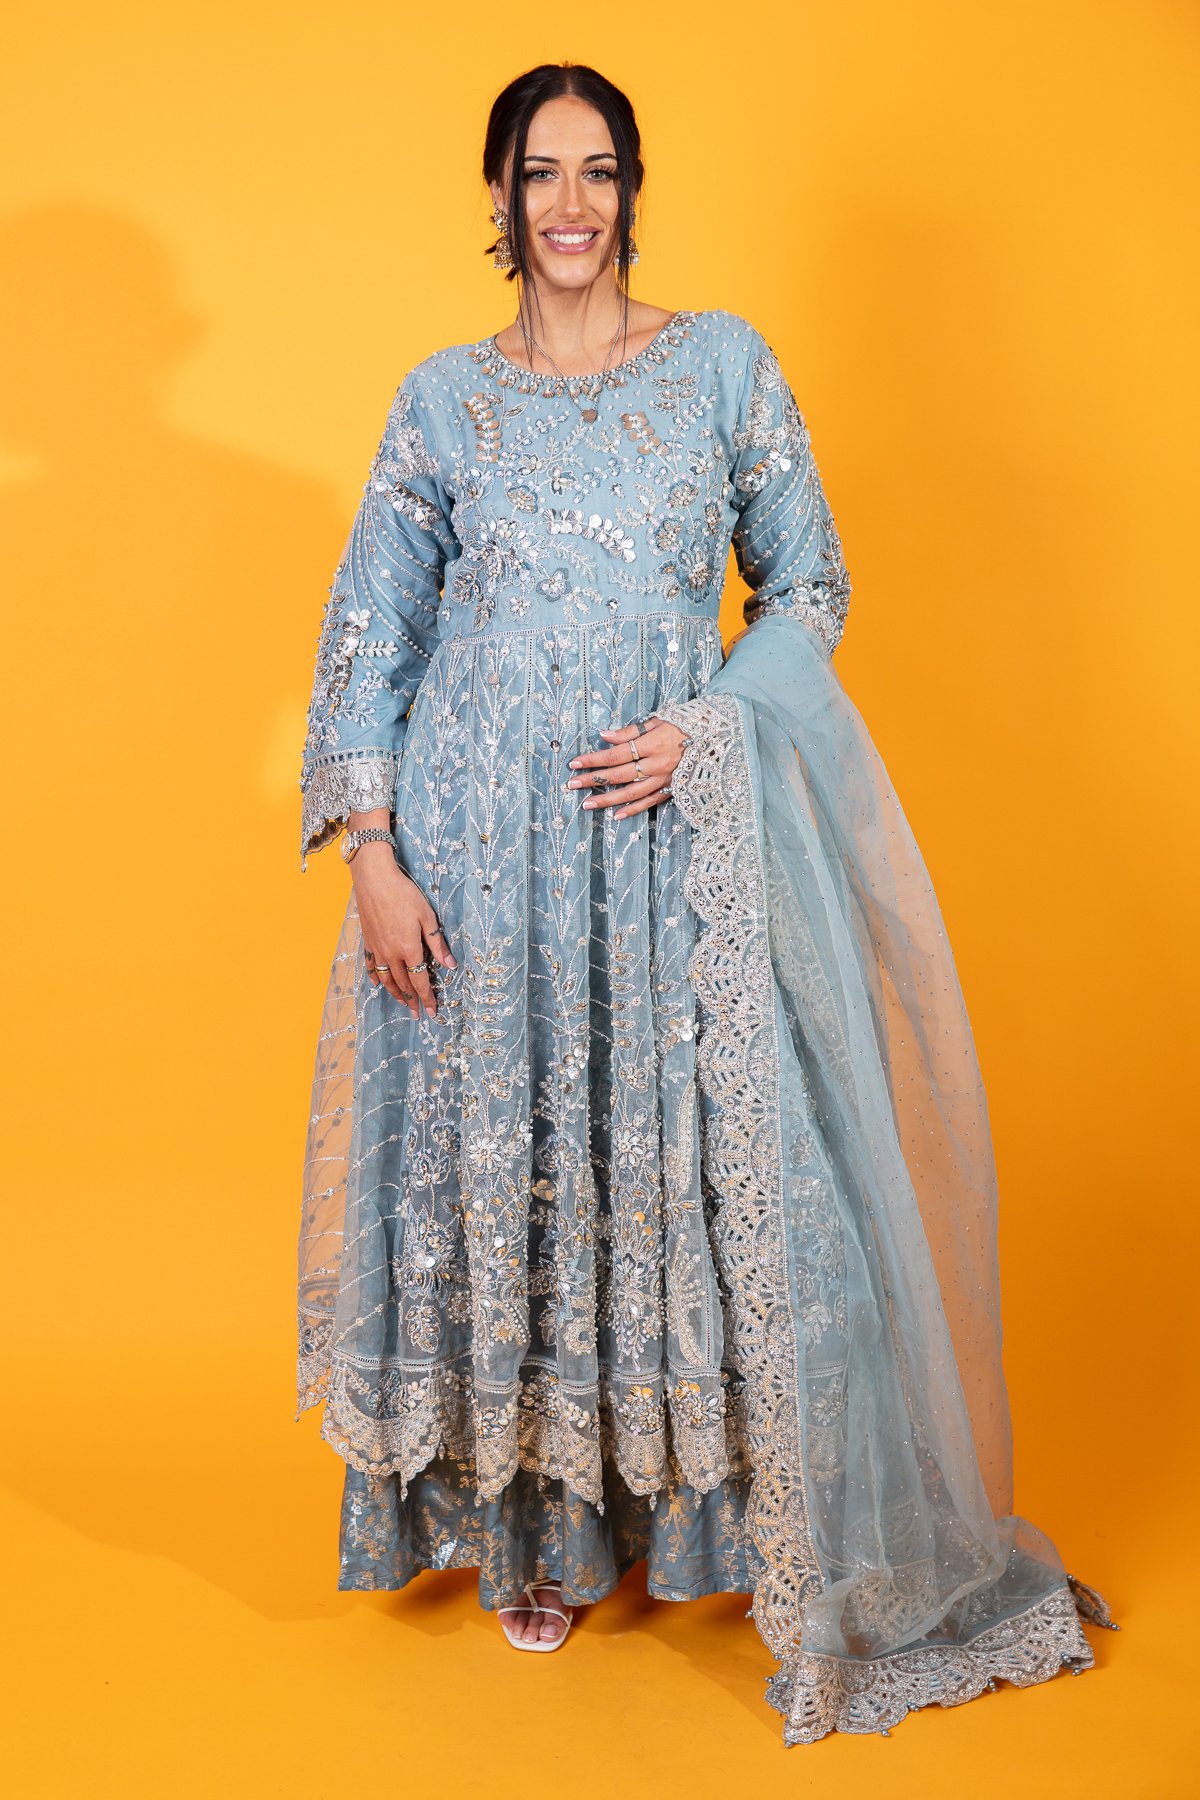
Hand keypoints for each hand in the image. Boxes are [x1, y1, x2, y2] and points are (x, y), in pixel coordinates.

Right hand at [349, 846, 455, 1018]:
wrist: (374, 879)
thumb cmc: (404, 894)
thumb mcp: (427, 917)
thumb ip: (437, 944)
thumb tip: (450, 966)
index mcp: (409, 949)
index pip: (420, 981)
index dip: (427, 998)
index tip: (432, 1011)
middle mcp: (391, 954)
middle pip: (403, 983)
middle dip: (412, 1000)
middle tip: (418, 1014)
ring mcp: (377, 949)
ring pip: (386, 978)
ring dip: (395, 993)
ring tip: (403, 1003)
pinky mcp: (367, 941)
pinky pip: (370, 965)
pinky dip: (375, 976)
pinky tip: (377, 983)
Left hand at [566, 715, 686, 819]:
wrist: (718, 741)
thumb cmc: (687, 726)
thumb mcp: (659, 721)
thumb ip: (631, 731)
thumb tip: (604, 736)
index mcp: (653, 744)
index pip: (616, 753)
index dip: (594, 759)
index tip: (575, 763)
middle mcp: (658, 764)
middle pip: (619, 774)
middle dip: (594, 779)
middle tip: (572, 784)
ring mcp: (665, 780)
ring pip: (631, 793)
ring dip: (607, 800)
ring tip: (587, 804)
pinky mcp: (672, 790)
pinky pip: (650, 802)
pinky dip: (633, 810)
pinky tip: (617, 815)